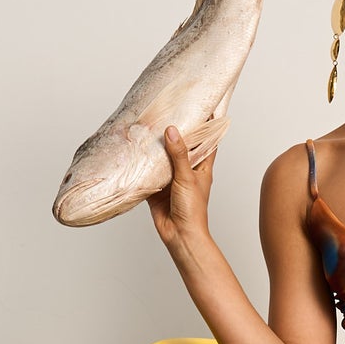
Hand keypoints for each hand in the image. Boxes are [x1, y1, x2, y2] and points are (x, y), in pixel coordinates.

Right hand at [146, 125, 215, 254]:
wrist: (179, 235)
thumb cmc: (192, 209)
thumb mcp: (187, 177)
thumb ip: (179, 154)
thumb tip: (172, 130)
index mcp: (202, 168)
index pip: (207, 142)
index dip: (206, 126)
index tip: (203, 108)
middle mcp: (187, 171)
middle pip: (183, 147)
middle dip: (177, 132)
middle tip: (169, 112)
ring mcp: (172, 179)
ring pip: (165, 158)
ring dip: (158, 146)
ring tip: (149, 126)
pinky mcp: (158, 187)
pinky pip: (151, 171)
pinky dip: (145, 163)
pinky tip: (137, 150)